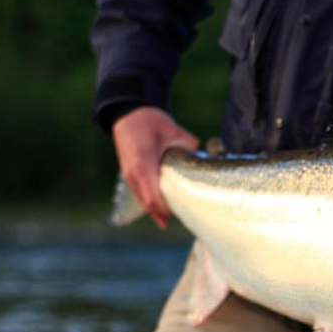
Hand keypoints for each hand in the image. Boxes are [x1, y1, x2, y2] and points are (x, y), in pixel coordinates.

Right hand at [112, 107, 199, 228]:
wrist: (128, 113)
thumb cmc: (150, 120)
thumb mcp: (173, 130)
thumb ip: (189, 145)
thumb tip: (204, 155)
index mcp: (144, 165)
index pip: (155, 197)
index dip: (169, 208)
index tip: (186, 210)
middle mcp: (134, 174)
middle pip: (150, 204)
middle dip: (166, 213)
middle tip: (186, 216)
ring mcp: (129, 175)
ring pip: (144, 202)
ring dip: (158, 211)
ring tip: (175, 218)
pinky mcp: (129, 174)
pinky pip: (140, 195)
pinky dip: (151, 205)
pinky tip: (162, 215)